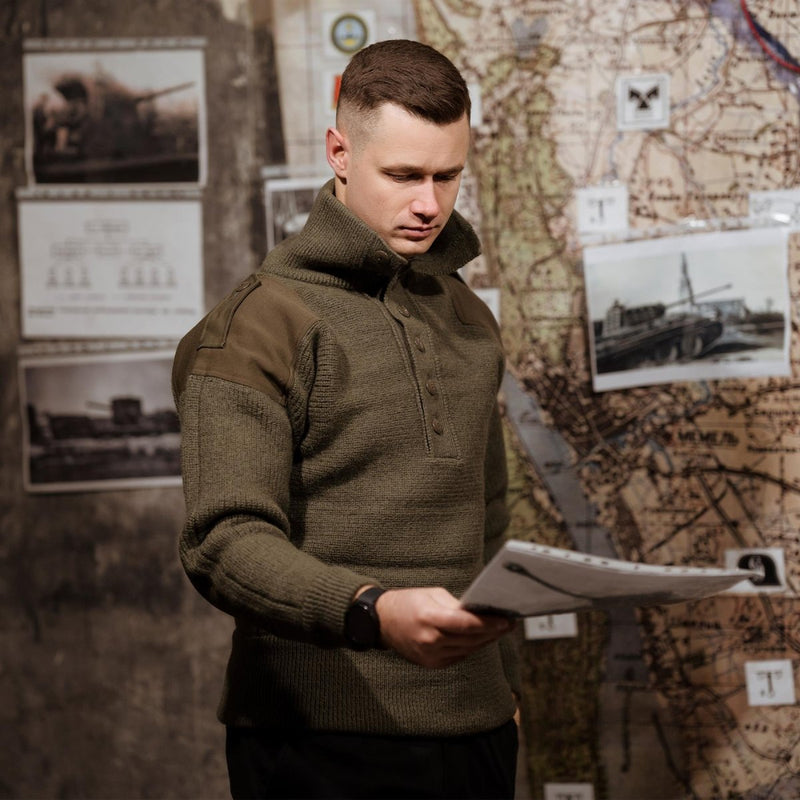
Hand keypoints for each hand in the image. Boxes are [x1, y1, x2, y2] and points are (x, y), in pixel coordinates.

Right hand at [375, 586, 513, 668]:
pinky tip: (482, 638)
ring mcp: (430, 656)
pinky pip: (459, 656)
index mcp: (428, 618)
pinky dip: (472, 647)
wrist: (382, 622)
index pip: (465, 624)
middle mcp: (430, 640)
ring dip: (485, 640)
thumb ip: (456, 605)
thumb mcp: (432, 594)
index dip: (488, 623)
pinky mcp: (432, 664)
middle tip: (509, 623)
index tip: (505, 619)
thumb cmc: (407, 602)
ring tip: (500, 630)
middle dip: (492, 631)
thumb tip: (480, 612)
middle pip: (470, 639)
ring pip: (467, 649)